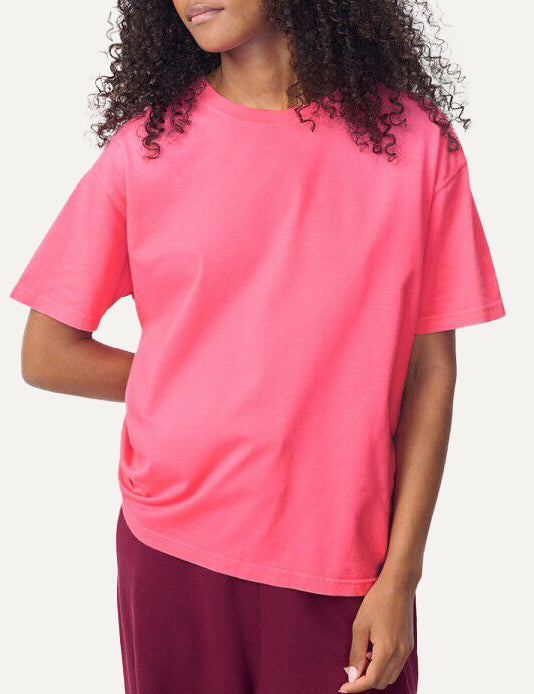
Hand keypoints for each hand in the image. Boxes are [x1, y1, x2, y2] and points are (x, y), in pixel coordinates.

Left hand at [338, 576, 414, 691]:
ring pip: (391, 676)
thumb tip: (353, 675)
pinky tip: (374, 651)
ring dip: (375, 674)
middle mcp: (400, 654)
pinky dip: (384, 666)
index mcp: (387, 651)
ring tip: (364, 657)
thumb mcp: (360, 626)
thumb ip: (357, 653)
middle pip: (381, 682)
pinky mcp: (409, 645)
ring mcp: (407, 650)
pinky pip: (397, 665)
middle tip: (351, 670)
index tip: (343, 688)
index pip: (370, 680)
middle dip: (365, 681)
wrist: (398, 586)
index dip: (355, 687)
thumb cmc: (377, 602)